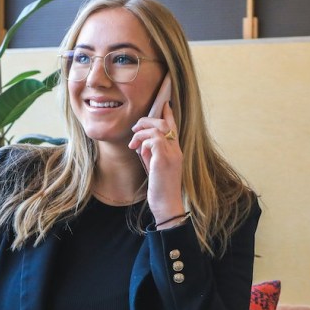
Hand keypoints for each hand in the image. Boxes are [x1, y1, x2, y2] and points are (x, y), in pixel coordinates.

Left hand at [128, 102, 184, 222]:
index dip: (168, 114)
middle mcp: (176, 150)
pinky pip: (154, 140)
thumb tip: (142, 144)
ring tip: (133, 143)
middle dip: (147, 121)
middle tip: (134, 129)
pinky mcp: (164, 160)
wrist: (167, 205)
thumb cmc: (160, 189)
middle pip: (164, 123)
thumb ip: (151, 154)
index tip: (164, 104)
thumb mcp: (155, 167)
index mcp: (176, 151)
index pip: (174, 127)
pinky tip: (139, 151)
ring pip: (158, 129)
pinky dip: (144, 143)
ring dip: (141, 133)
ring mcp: (172, 155)